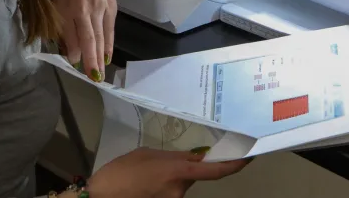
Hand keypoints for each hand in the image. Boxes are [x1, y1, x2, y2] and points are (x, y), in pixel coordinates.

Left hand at [53, 0, 116, 80]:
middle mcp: (85, 8)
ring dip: (100, 56)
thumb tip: (64, 47)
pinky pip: (110, 28)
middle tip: (93, 78)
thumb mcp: (56, 0)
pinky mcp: (111, 5)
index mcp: (68, 6)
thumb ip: (59, 23)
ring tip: (101, 73)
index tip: (75, 65)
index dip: (73, 50)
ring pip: (100, 35)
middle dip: (90, 60)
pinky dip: (109, 43)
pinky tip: (107, 56)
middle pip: (89, 38)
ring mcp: (100, 7)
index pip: (71, 33)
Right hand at [83, 148, 250, 197]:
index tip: (249, 157)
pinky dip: (165, 186)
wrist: (100, 197)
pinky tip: (146, 184)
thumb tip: (195, 157)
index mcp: (178, 171)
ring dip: (172, 178)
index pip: (215, 170)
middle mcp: (181, 190)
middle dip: (186, 167)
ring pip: (183, 184)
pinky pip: (173, 192)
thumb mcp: (149, 155)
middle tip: (162, 164)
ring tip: (146, 175)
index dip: (235, 165)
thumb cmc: (121, 172)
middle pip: (196, 175)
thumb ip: (176, 156)